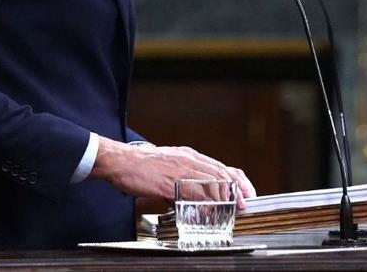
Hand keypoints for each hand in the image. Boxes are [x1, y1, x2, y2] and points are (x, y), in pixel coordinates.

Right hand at [90, 136, 256, 208]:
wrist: (120, 161)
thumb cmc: (141, 164)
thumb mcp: (169, 164)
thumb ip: (184, 176)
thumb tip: (195, 192)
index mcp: (188, 156)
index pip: (220, 166)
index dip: (236, 179)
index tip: (246, 190)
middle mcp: (188, 161)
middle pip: (220, 173)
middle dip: (236, 188)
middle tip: (245, 202)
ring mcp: (179, 171)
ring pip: (210, 181)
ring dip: (224, 196)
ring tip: (233, 207)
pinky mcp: (169, 183)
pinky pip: (191, 193)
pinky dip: (204, 202)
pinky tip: (210, 210)